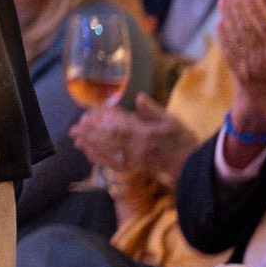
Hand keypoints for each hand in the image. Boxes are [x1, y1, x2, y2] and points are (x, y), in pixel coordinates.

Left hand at [71, 96, 194, 194]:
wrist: (191, 166)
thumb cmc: (182, 140)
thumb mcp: (171, 120)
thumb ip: (152, 110)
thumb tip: (138, 97)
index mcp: (145, 135)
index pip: (117, 126)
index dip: (101, 121)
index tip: (88, 115)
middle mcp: (136, 149)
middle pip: (107, 140)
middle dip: (90, 133)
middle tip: (74, 128)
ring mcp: (133, 161)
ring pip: (107, 152)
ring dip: (90, 145)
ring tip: (76, 139)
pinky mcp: (133, 169)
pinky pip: (112, 164)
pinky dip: (98, 157)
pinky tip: (89, 152)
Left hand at [216, 0, 265, 127]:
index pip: (265, 26)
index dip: (256, 8)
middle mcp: (262, 59)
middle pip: (246, 28)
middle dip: (237, 6)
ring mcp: (249, 67)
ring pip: (235, 38)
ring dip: (227, 17)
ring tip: (222, 0)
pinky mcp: (240, 74)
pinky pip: (229, 53)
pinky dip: (223, 38)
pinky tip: (219, 24)